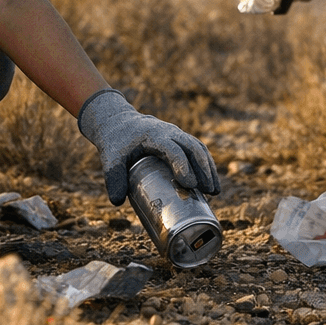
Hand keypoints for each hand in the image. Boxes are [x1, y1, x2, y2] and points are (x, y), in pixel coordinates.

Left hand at [77, 89, 220, 204]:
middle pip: (192, 148)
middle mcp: (169, 132)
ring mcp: (176, 134)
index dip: (182, 165)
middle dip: (203, 170)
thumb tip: (117, 202)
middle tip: (209, 191)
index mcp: (154, 135)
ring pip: (198, 148)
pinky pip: (197, 149)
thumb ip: (113, 178)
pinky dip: (206, 164)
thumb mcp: (110, 158)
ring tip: (215, 191)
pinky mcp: (179, 140)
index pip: (173, 149)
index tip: (190, 184)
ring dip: (208, 168)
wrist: (120, 123)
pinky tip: (210, 182)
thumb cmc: (116, 142)